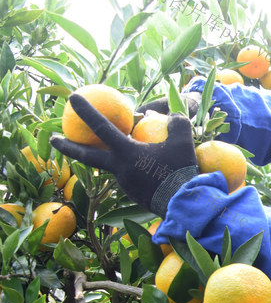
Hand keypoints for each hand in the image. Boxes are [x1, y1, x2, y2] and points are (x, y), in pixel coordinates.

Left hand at [51, 94, 198, 215]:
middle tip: (53, 138)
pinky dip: (133, 170)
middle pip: (86, 156)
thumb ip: (177, 123)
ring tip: (120, 153)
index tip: (72, 97)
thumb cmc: (182, 171)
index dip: (86, 110)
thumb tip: (171, 115)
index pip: (101, 127)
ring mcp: (124, 184)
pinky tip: (147, 170)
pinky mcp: (133, 194)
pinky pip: (130, 177)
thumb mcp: (184, 141)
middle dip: (68, 146)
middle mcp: (118, 169)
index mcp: (125, 153)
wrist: (185, 204)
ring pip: (113, 166)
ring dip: (110, 158)